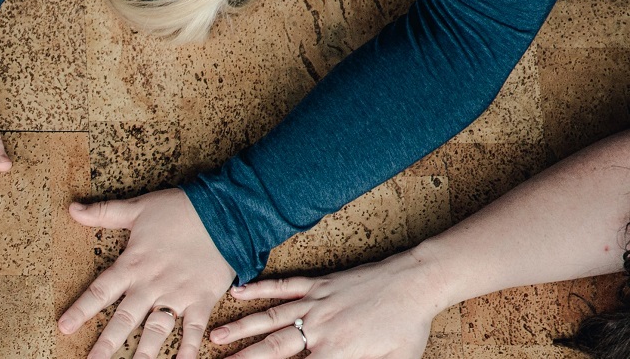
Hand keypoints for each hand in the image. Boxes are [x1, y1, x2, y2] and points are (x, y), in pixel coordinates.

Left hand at [59, 189, 235, 358]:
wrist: (225, 213)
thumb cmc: (179, 209)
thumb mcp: (137, 208)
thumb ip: (103, 213)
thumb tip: (72, 208)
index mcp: (132, 265)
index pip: (100, 292)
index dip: (81, 310)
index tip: (64, 327)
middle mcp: (151, 285)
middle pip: (124, 320)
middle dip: (107, 344)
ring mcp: (177, 295)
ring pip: (156, 331)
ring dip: (143, 354)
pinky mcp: (202, 300)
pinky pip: (193, 330)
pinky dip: (188, 348)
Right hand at [210, 253, 451, 358]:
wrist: (417, 282)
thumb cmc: (409, 326)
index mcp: (337, 352)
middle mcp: (319, 328)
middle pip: (272, 347)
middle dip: (242, 358)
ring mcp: (317, 303)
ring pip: (271, 318)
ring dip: (241, 328)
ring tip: (215, 336)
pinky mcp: (320, 284)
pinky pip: (285, 286)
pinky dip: (260, 289)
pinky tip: (238, 292)